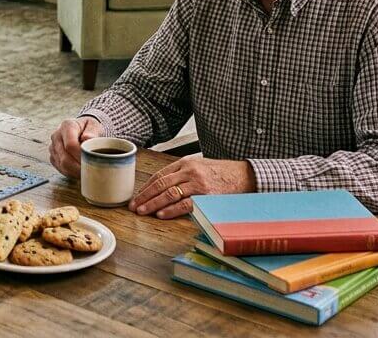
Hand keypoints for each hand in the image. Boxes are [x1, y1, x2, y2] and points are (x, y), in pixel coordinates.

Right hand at [49, 116, 104, 177]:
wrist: (82, 130)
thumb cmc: (89, 128)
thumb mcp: (94, 126)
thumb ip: (92, 131)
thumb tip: (87, 138)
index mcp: (67, 126)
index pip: (70, 145)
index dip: (80, 156)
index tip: (91, 162)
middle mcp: (57, 136)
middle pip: (65, 158)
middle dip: (78, 167)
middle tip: (91, 172)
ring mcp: (53, 147)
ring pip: (62, 165)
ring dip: (75, 172)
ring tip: (87, 173)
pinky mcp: (53, 156)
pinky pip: (60, 168)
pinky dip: (71, 173)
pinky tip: (80, 172)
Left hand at [129, 155, 255, 218]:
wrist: (244, 176)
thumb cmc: (221, 173)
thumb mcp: (199, 165)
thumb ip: (181, 173)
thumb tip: (161, 187)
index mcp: (185, 163)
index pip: (159, 175)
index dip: (146, 187)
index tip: (137, 197)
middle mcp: (189, 171)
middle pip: (161, 184)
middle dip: (145, 196)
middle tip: (134, 206)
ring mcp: (198, 184)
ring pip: (169, 194)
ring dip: (153, 204)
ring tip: (142, 211)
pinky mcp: (206, 196)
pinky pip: (185, 204)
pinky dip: (171, 210)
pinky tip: (161, 215)